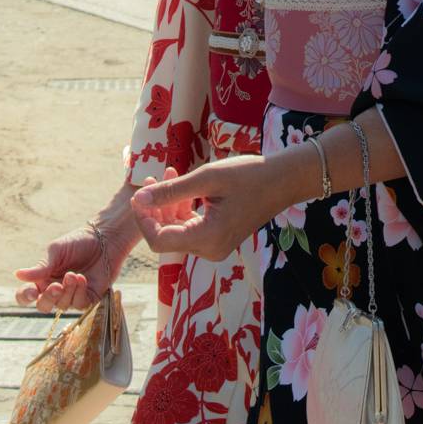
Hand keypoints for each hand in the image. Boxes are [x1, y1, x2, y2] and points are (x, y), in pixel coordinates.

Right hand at [14, 182, 139, 311]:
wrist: (105, 238)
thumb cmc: (78, 241)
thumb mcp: (56, 251)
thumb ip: (40, 267)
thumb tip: (17, 274)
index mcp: (43, 279)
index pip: (26, 294)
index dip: (25, 297)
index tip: (32, 292)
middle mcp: (55, 290)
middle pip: (44, 306)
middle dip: (48, 298)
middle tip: (56, 286)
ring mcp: (72, 295)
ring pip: (62, 306)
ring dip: (67, 291)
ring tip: (73, 274)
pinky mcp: (88, 298)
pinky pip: (79, 305)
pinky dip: (79, 292)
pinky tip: (82, 279)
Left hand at [132, 152, 303, 262]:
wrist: (283, 179)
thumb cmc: (248, 174)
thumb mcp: (207, 178)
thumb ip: (172, 191)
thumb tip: (139, 199)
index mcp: (207, 239)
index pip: (159, 241)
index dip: (144, 219)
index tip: (139, 193)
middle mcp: (210, 250)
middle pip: (167, 237)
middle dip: (156, 208)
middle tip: (154, 177)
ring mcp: (215, 246)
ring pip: (178, 231)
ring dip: (169, 205)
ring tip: (170, 173)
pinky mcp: (219, 238)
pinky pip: (191, 228)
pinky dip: (182, 208)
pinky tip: (183, 185)